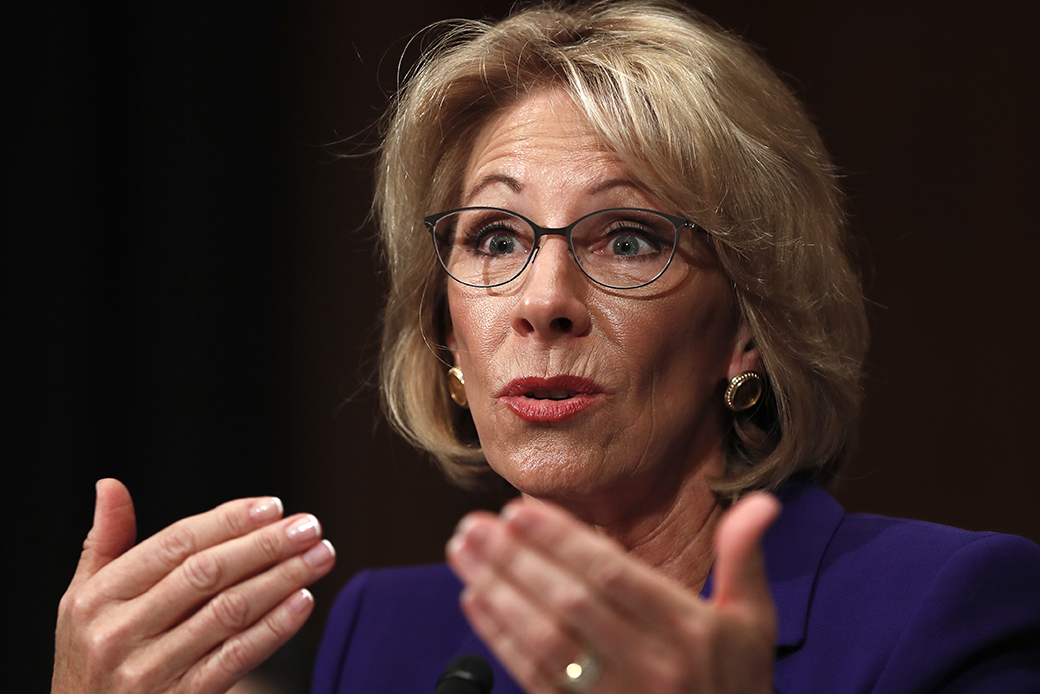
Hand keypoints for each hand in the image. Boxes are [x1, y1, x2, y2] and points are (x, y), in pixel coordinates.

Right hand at [52, 479, 335, 693]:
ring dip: (282, 578)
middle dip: (265, 544)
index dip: (228, 521)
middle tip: (309, 526)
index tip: (274, 506)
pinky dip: (275, 627)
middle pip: (207, 573)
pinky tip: (303, 601)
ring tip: (320, 556)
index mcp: (96, 599)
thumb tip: (110, 485)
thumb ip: (105, 544)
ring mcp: (148, 672)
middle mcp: (117, 634)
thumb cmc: (94, 658)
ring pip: (229, 612)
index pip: (175, 545)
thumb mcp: (83, 603)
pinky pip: (237, 657)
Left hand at [446, 493, 779, 692]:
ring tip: (463, 553)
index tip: (519, 510)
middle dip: (516, 558)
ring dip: (497, 591)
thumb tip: (761, 502)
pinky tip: (475, 600)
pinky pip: (534, 676)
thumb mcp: (753, 623)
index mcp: (688, 631)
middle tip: (474, 523)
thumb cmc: (736, 686)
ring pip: (543, 638)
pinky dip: (500, 637)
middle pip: (569, 602)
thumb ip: (744, 559)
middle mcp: (650, 664)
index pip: (613, 575)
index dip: (562, 540)